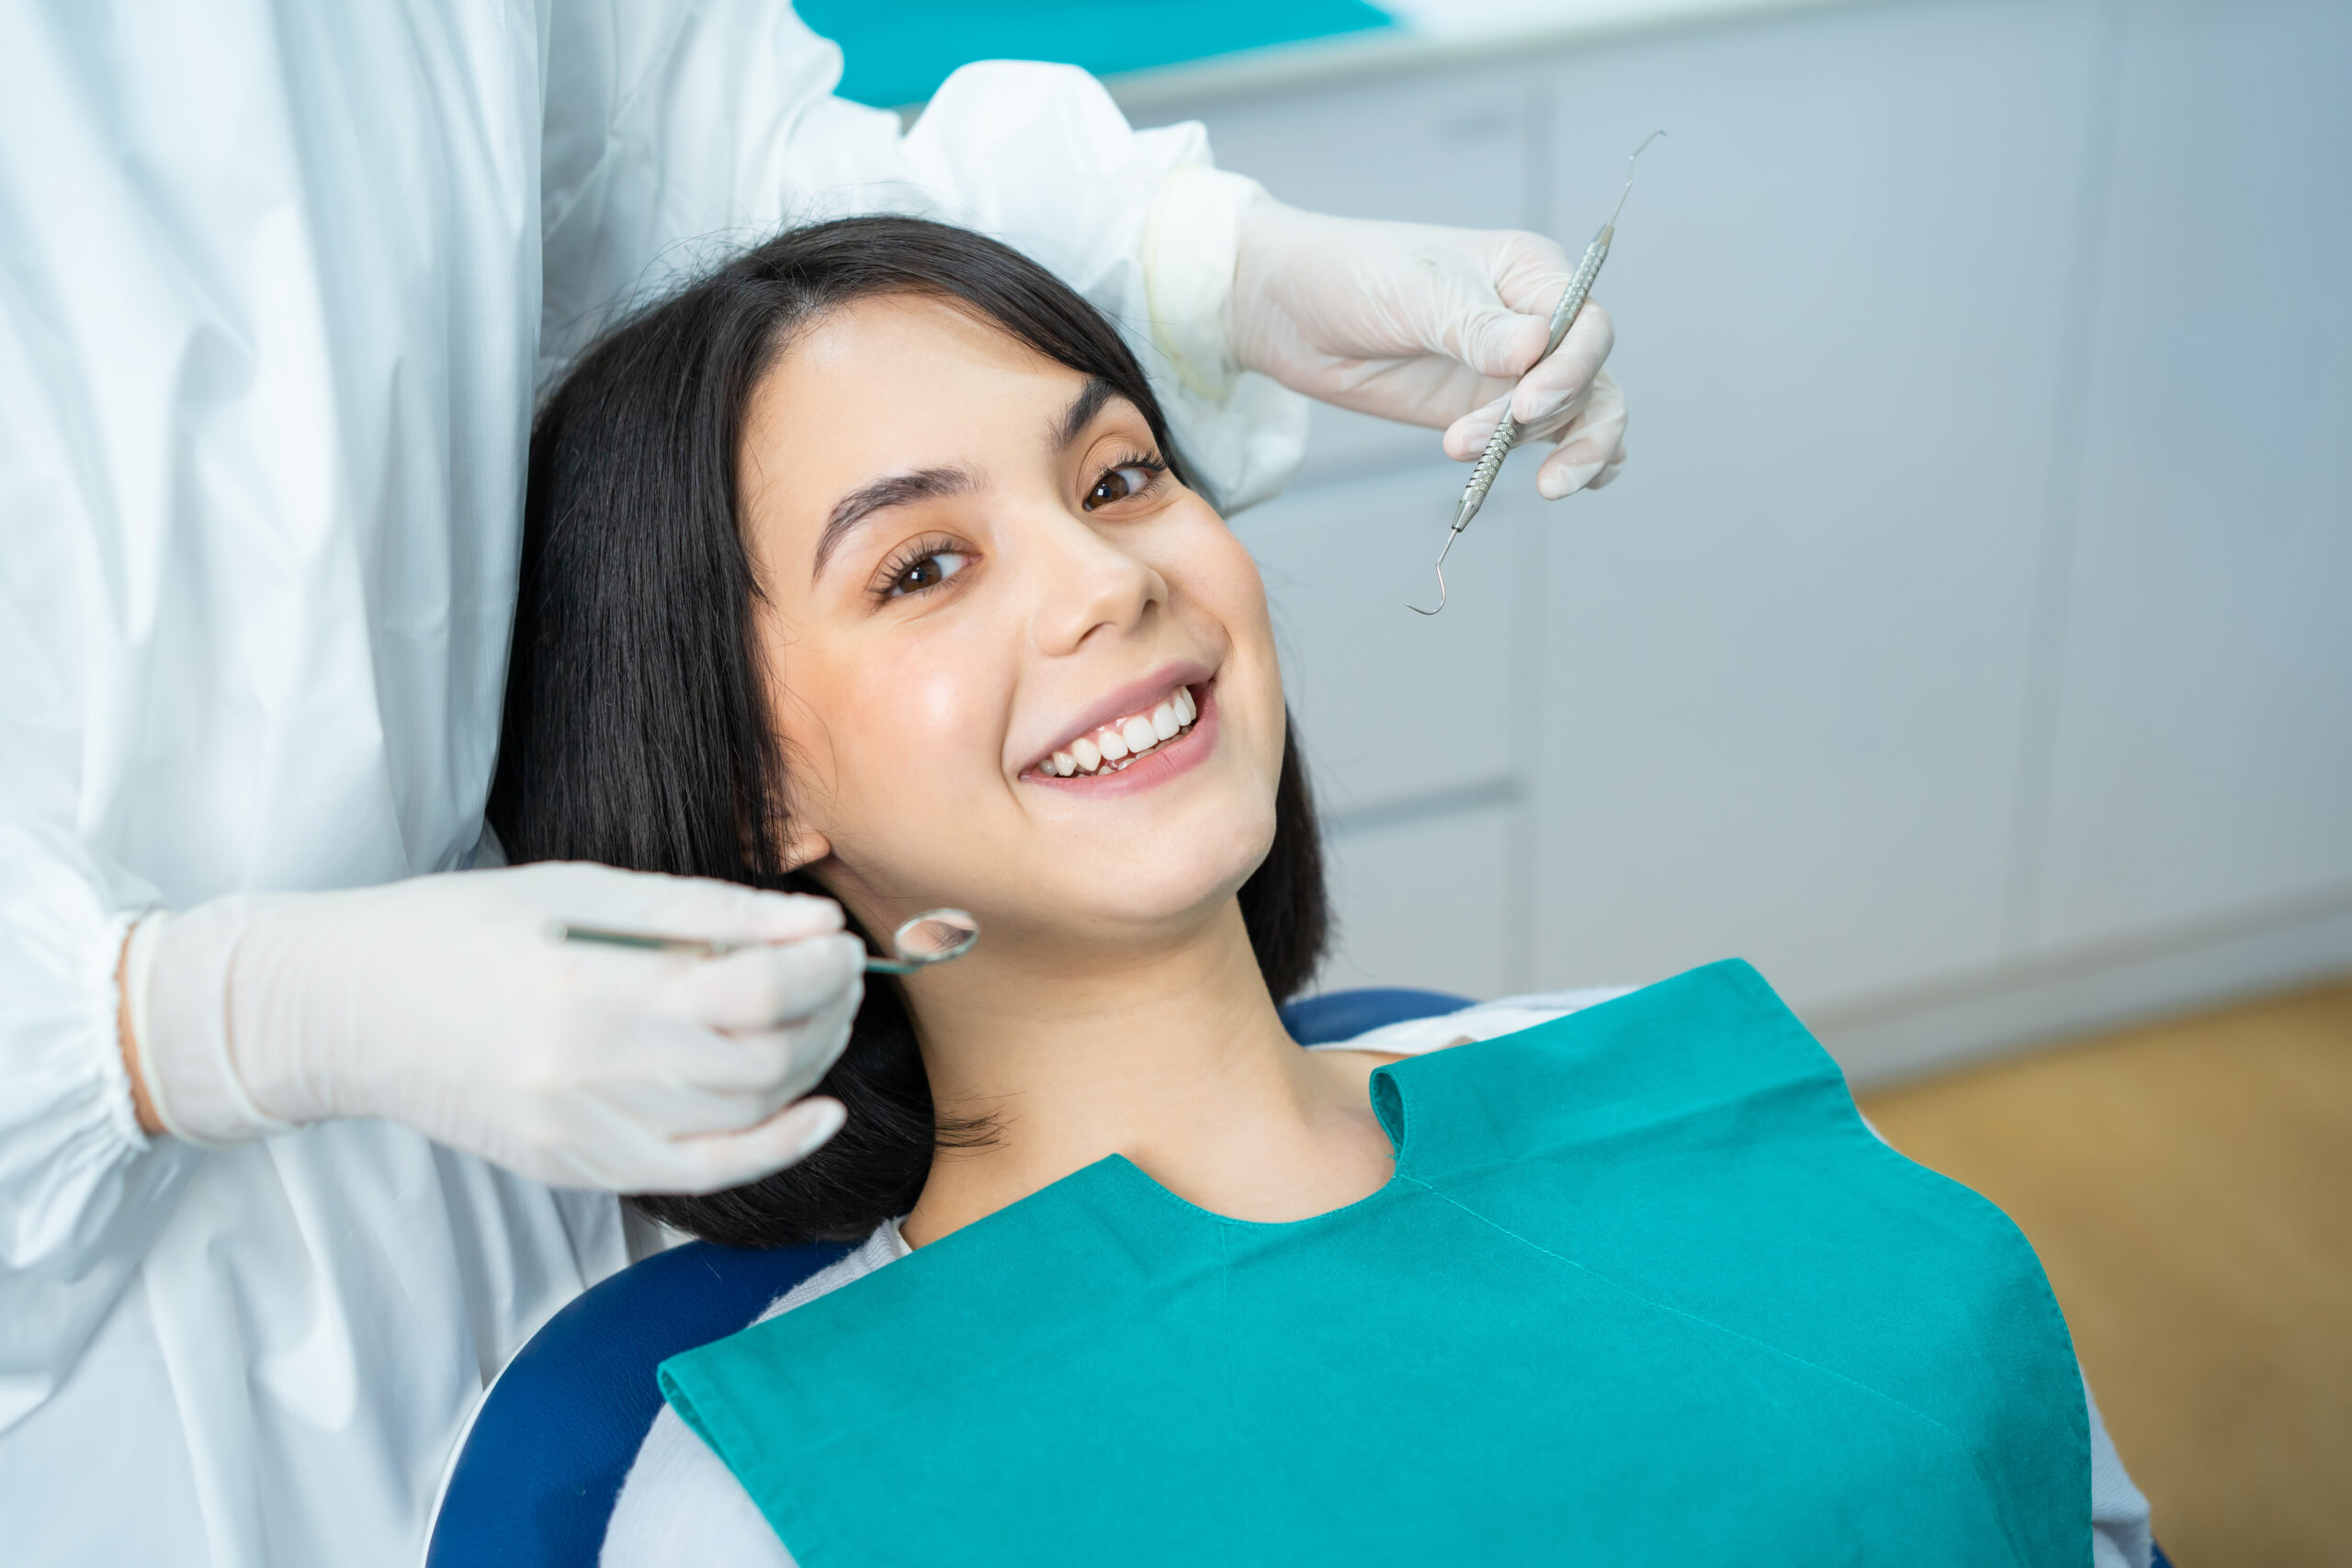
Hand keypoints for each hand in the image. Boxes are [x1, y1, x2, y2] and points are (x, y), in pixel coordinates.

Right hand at [128, 863, 864, 1192]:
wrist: (342, 1009)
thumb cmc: (459, 929)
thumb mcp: (579, 889)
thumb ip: (704, 911)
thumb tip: (814, 922)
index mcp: (588, 986)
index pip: (753, 990)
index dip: (819, 966)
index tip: (839, 938)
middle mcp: (586, 1074)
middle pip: (759, 1057)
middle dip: (824, 1011)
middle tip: (839, 970)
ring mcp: (579, 1134)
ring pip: (740, 1117)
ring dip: (806, 1066)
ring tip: (820, 1015)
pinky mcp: (572, 1170)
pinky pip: (698, 1176)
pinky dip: (771, 1149)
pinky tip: (818, 1112)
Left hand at [1231, 199, 1627, 498]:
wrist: (1294, 313)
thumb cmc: (1355, 276)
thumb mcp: (1416, 293)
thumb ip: (1475, 327)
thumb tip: (1537, 347)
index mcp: (1529, 274)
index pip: (1585, 325)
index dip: (1570, 369)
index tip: (1526, 404)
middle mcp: (1536, 322)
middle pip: (1591, 377)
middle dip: (1562, 418)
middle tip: (1508, 441)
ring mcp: (1517, 372)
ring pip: (1583, 414)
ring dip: (1571, 450)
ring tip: (1545, 487)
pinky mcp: (1492, 413)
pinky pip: (1551, 438)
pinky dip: (1573, 458)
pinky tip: (1568, 482)